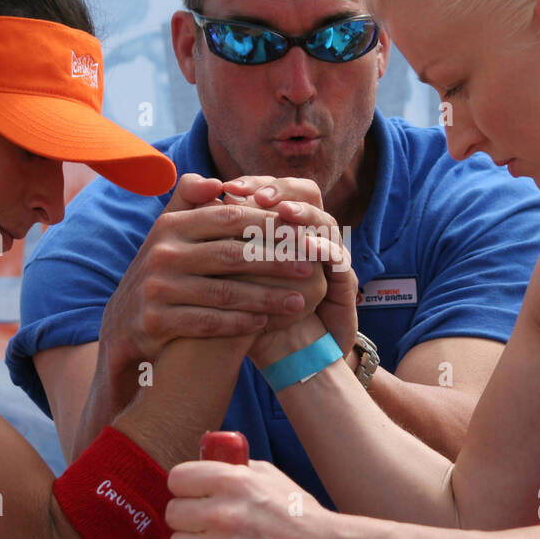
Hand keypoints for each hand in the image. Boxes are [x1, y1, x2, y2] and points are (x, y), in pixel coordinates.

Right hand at [98, 173, 320, 371]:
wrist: (124, 324)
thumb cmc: (162, 272)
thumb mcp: (168, 233)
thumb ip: (190, 202)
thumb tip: (217, 182)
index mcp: (170, 225)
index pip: (228, 218)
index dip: (269, 224)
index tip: (302, 232)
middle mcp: (161, 253)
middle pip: (231, 255)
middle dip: (276, 260)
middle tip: (310, 265)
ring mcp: (156, 289)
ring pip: (224, 292)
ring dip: (266, 297)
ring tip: (299, 301)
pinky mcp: (156, 322)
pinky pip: (208, 322)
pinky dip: (239, 323)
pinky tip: (266, 323)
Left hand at [166, 458, 337, 538]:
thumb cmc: (300, 516)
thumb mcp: (271, 477)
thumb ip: (235, 469)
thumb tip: (207, 466)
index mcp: (232, 481)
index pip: (177, 479)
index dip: (185, 488)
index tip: (192, 496)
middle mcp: (222, 514)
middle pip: (173, 514)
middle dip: (188, 519)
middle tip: (206, 525)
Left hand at [219, 176, 357, 360]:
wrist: (275, 352)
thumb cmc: (238, 310)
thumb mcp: (223, 271)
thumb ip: (217, 235)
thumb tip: (196, 195)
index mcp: (280, 227)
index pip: (277, 190)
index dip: (257, 186)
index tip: (229, 188)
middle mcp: (308, 235)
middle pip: (307, 195)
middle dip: (282, 192)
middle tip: (259, 195)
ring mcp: (329, 258)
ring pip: (325, 221)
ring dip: (307, 214)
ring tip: (285, 212)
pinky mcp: (343, 282)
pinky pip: (339, 258)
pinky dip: (325, 248)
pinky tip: (308, 246)